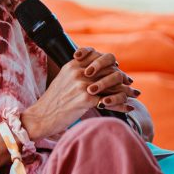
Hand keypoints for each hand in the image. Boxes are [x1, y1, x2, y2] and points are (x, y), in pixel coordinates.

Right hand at [22, 47, 138, 139]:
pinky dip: (122, 105)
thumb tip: (95, 72)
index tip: (118, 70)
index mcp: (73, 65)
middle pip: (109, 69)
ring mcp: (82, 85)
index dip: (112, 64)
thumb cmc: (53, 101)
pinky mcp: (85, 99)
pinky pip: (111, 100)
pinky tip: (128, 108)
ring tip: (133, 95)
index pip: (100, 57)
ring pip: (113, 84)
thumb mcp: (63, 80)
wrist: (41, 117)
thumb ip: (78, 72)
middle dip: (122, 77)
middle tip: (130, 83)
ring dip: (126, 90)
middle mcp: (79, 72)